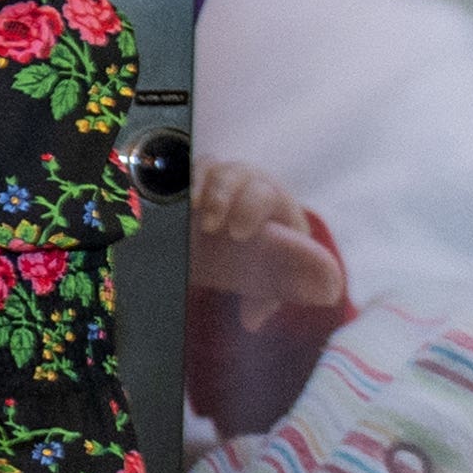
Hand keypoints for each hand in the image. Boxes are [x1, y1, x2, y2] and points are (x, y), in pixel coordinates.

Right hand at [194, 160, 345, 322]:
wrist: (225, 254)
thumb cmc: (256, 265)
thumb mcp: (269, 279)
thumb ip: (279, 291)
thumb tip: (296, 304)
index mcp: (276, 205)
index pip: (265, 195)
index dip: (251, 209)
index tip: (237, 234)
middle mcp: (249, 184)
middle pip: (239, 174)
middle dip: (223, 196)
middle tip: (210, 226)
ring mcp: (218, 179)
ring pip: (211, 167)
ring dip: (200, 187)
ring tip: (191, 209)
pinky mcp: (192, 182)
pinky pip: (184, 170)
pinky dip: (180, 181)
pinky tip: (177, 199)